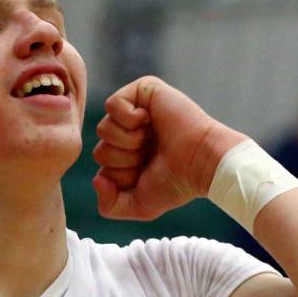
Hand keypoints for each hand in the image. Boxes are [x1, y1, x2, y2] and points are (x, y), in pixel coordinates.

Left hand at [92, 76, 246, 220]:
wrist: (202, 163)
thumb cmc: (176, 183)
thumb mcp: (138, 205)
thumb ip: (109, 206)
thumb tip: (96, 181)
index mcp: (128, 156)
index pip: (102, 167)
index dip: (121, 176)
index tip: (148, 172)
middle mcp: (130, 133)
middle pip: (100, 150)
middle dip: (124, 160)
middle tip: (151, 155)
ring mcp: (135, 110)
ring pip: (103, 129)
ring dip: (128, 142)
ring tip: (151, 140)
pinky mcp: (142, 90)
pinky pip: (112, 104)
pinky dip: (128, 118)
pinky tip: (148, 121)